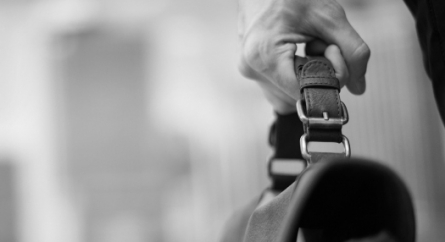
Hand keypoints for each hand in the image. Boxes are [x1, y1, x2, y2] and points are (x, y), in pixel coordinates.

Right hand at [238, 0, 369, 113]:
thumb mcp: (329, 17)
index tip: (331, 48)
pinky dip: (296, 73)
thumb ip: (352, 52)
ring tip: (304, 41)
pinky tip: (294, 49)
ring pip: (291, 94)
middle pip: (299, 95)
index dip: (328, 77)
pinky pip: (281, 87)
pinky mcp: (253, 70)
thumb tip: (359, 89)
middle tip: (317, 40)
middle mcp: (253, 70)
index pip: (306, 91)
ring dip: (307, 74)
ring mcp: (250, 71)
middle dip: (319, 72)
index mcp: (266, 57)